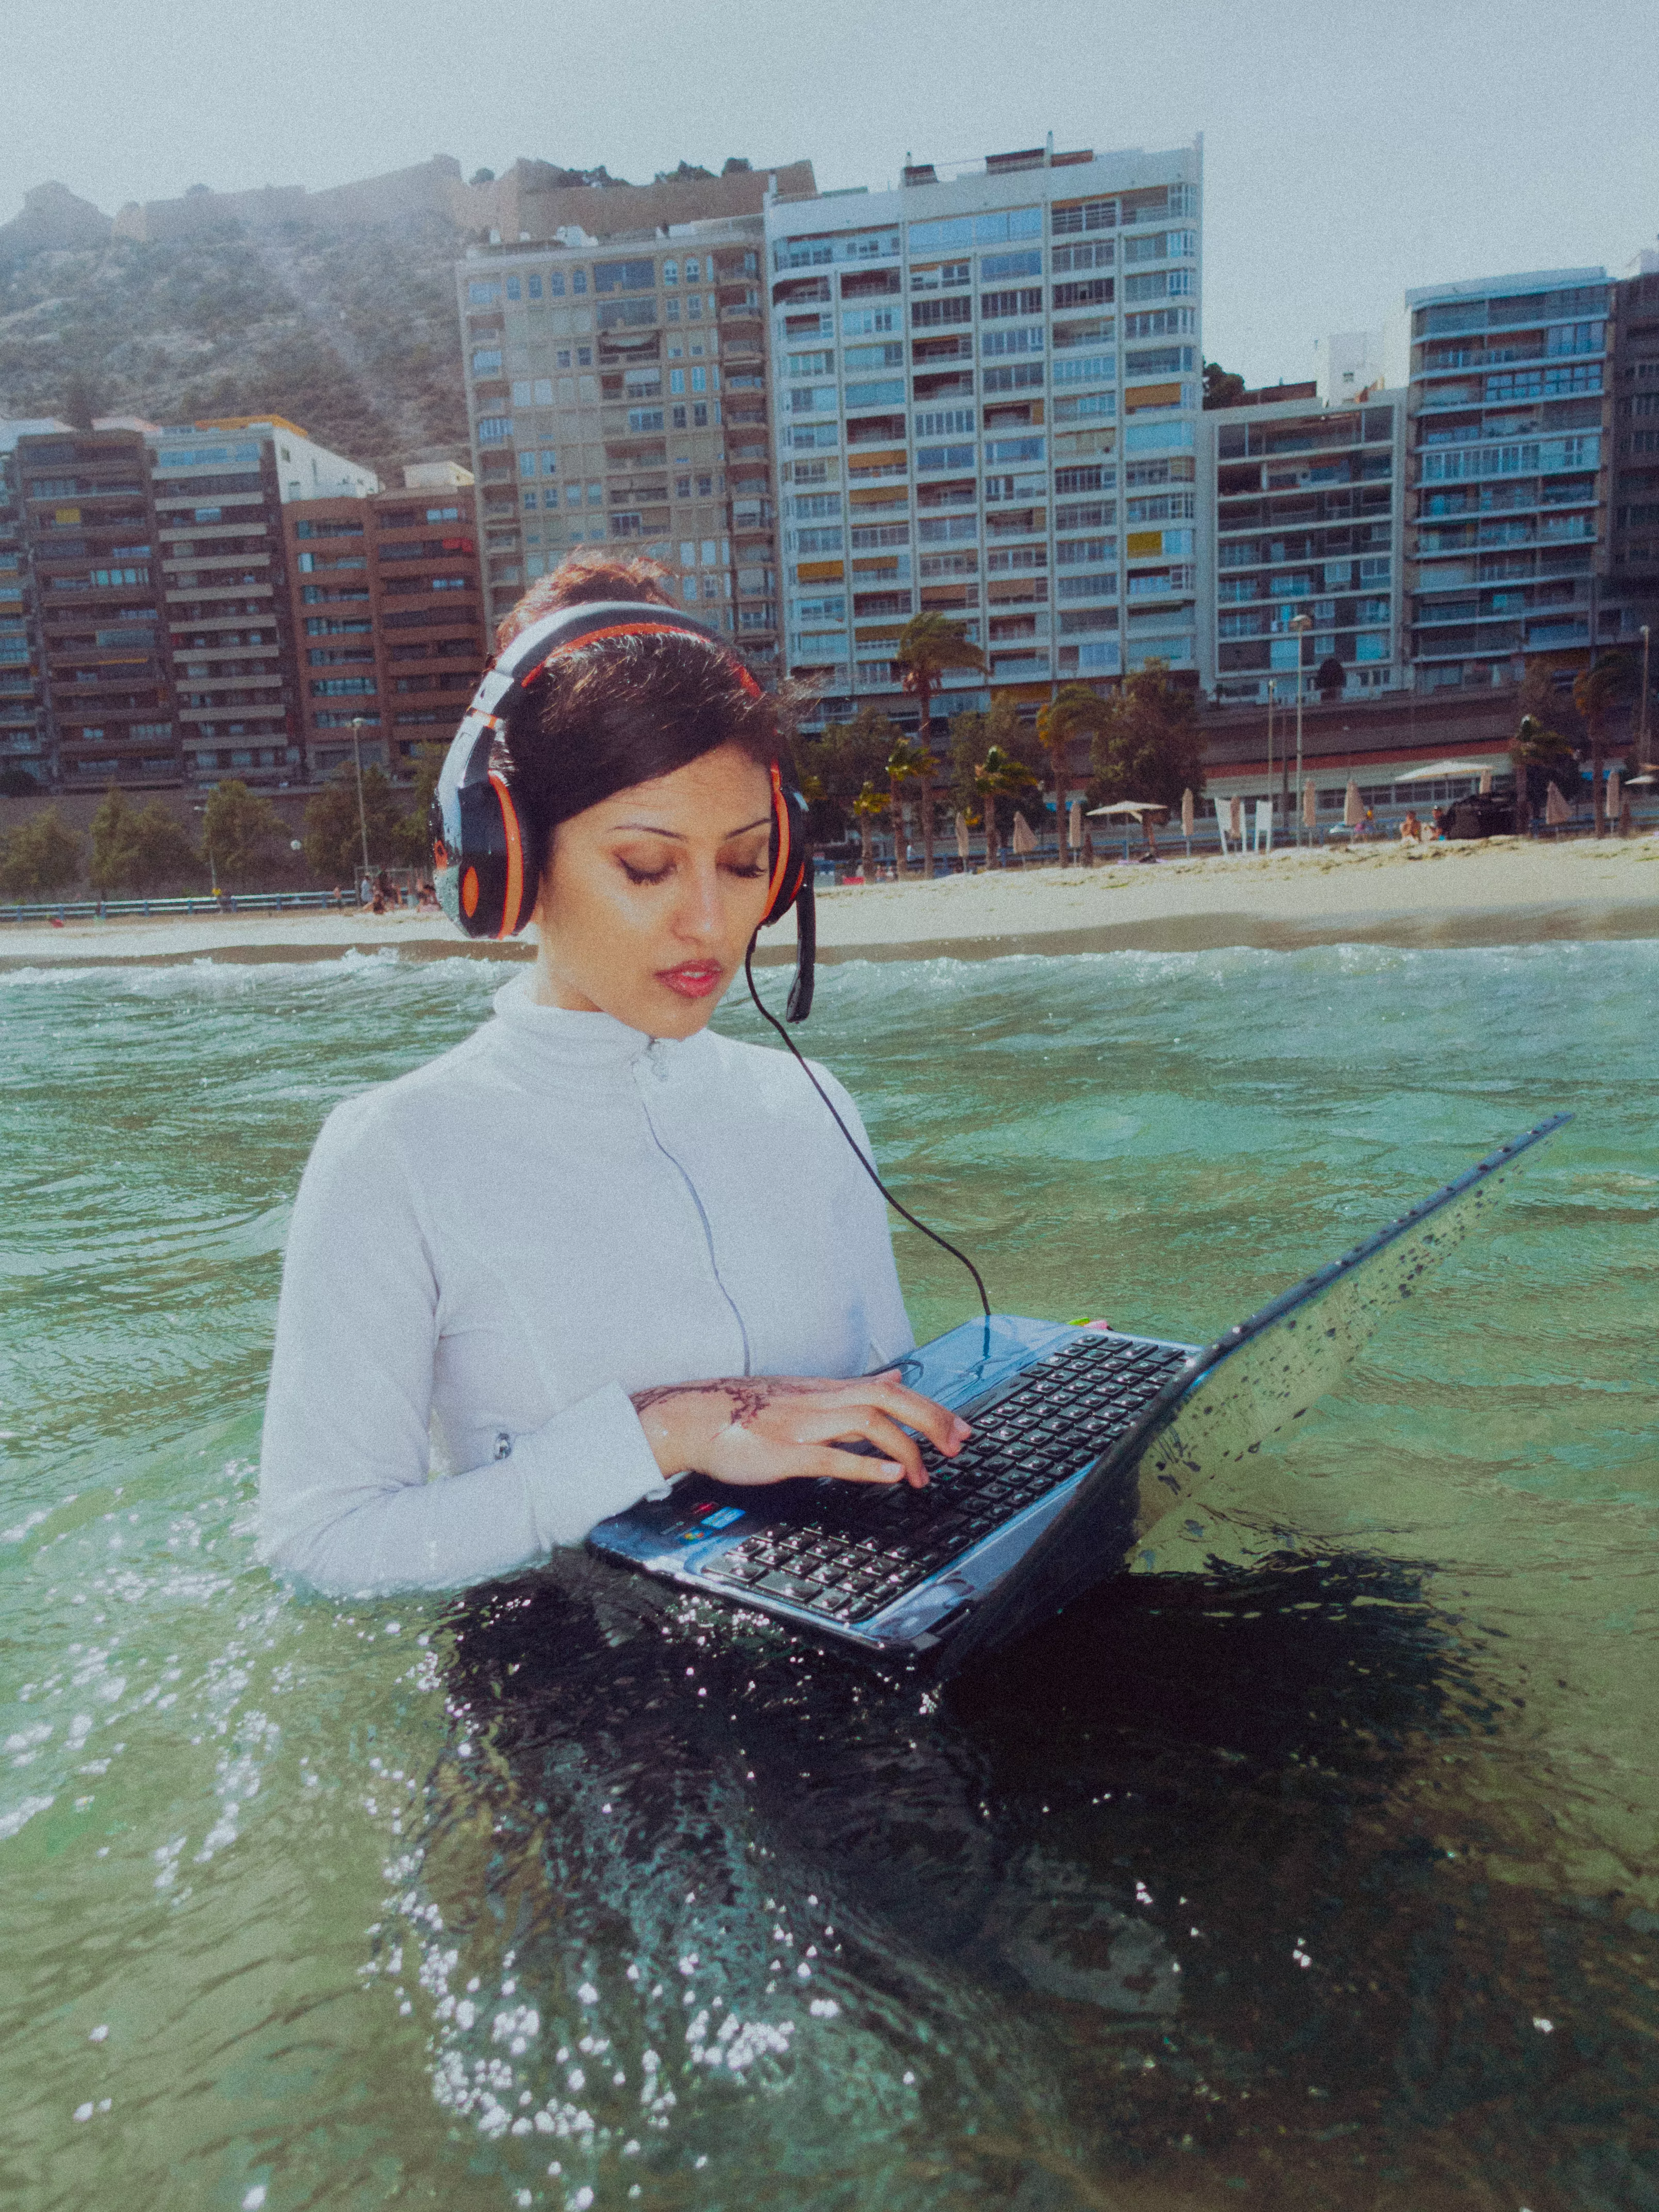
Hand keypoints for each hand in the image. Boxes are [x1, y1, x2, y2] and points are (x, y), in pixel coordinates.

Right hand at [629, 1370, 970, 1489]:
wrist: (694, 1417)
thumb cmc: (748, 1412)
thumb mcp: (809, 1392)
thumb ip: (854, 1389)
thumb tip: (895, 1377)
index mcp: (829, 1391)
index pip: (893, 1390)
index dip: (932, 1409)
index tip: (962, 1430)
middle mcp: (822, 1401)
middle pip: (890, 1399)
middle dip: (932, 1421)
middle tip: (959, 1447)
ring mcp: (804, 1425)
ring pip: (867, 1421)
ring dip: (903, 1448)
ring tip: (924, 1475)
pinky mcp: (785, 1451)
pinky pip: (831, 1455)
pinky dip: (864, 1464)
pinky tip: (889, 1476)